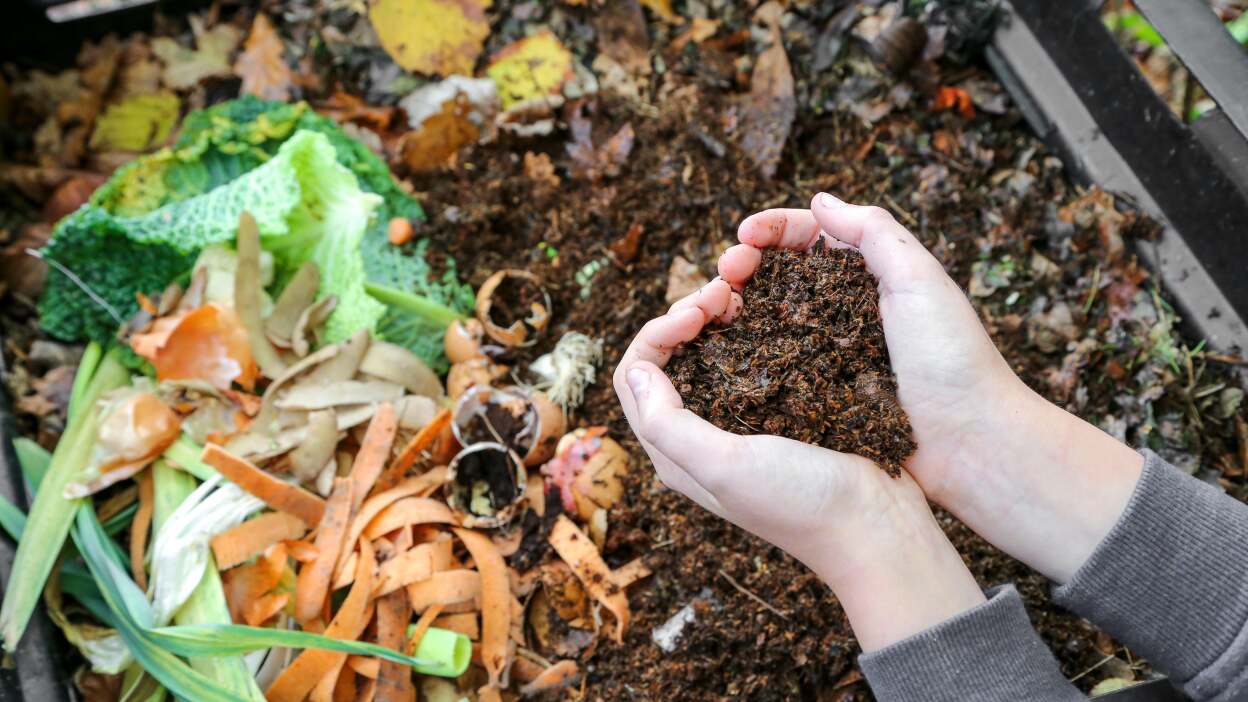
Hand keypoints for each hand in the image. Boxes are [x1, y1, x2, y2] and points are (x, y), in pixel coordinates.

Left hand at [612, 279, 985, 650]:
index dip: (657, 333)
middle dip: (685, 316)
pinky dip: (751, 329)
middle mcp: (701, 436)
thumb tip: (637, 370)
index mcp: (675, 453)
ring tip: (742, 293)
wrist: (876, 526)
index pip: (636, 377)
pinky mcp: (781, 411)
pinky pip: (752, 358)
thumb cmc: (800, 503)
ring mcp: (742, 422)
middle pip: (668, 359)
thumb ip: (668, 424)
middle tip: (723, 292)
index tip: (697, 313)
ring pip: (708, 353)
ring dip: (716, 317)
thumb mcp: (725, 467)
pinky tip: (772, 312)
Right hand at [718, 193, 1143, 582]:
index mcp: (872, 275)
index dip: (773, 229)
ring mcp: (828, 353)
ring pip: (769, 316)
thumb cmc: (952, 359)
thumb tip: (820, 200)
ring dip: (737, 304)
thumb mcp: (920, 280)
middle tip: (724, 272)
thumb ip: (874, 233)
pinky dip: (745, 350)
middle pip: (781, 273)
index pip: (811, 236)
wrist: (970, 444)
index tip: (743, 235)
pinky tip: (725, 348)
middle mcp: (845, 310)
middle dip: (745, 262)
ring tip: (715, 306)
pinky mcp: (819, 394)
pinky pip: (774, 365)